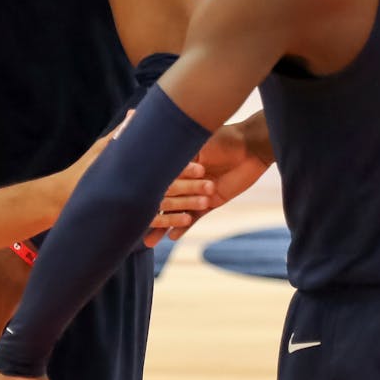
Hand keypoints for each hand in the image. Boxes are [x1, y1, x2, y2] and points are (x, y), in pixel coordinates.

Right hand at [144, 121, 268, 246]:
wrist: (252, 148)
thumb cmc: (224, 138)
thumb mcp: (195, 141)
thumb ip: (174, 151)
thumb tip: (148, 150)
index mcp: (178, 161)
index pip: (157, 178)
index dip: (145, 188)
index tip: (127, 199)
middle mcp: (185, 178)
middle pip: (164, 198)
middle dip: (151, 212)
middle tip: (135, 225)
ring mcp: (197, 192)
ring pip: (177, 211)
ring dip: (164, 225)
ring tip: (149, 241)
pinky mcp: (212, 202)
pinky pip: (195, 218)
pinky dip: (183, 228)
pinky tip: (171, 237)